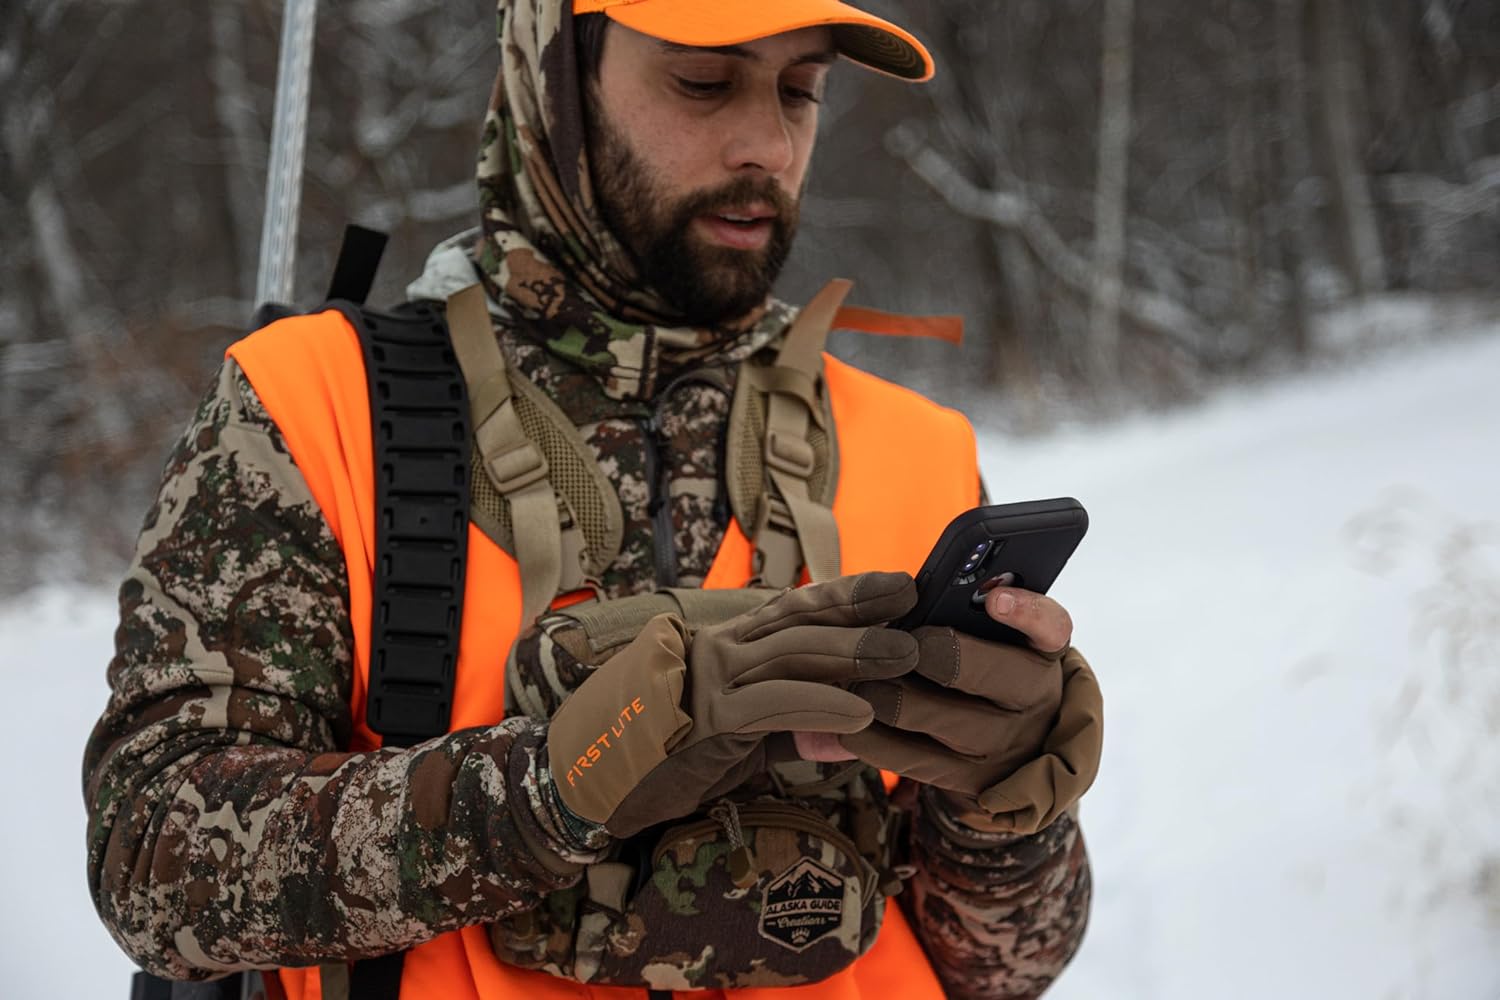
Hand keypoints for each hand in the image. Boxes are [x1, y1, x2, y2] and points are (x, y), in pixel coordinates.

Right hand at [546, 572, 919, 837]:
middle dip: (861, 610)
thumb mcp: (737, 738)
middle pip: (800, 620)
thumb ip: (791, 728)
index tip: (896, 584)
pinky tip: (860, 712)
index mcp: (725, 645)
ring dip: (853, 653)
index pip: (794, 608)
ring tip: (905, 657)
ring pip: (792, 654)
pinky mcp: (704, 718)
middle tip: (915, 604)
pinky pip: (772, 705)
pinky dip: (820, 705)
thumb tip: (850, 731)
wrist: (587, 780)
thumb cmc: (660, 756)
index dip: (846, 593)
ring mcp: (708, 679)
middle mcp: (718, 649)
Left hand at [838, 587, 1102, 835]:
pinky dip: (874, 739)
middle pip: (990, 672)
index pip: (1049, 625)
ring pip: (946, 719)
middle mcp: (1033, 697)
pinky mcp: (970, 782)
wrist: (1007, 746)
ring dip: (892, 697)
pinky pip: (916, 760)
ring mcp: (1005, 745)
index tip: (995, 598)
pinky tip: (846, 722)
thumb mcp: (989, 637)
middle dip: (936, 653)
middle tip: (894, 642)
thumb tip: (905, 588)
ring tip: (856, 680)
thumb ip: (958, 609)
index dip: (1025, 610)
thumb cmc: (980, 664)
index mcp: (1040, 648)